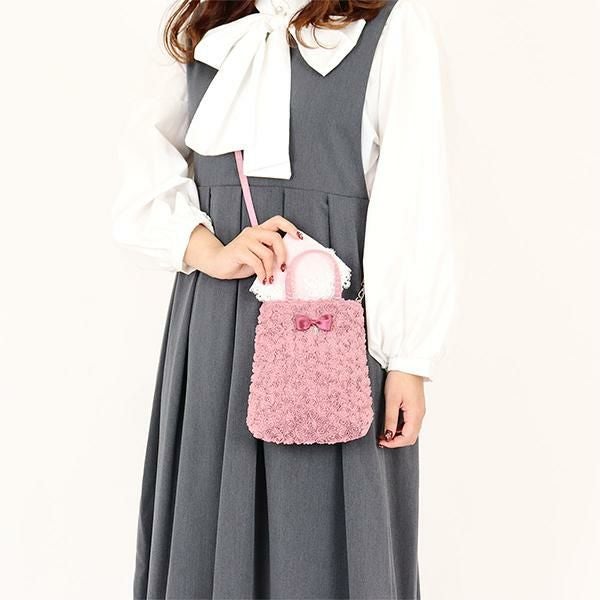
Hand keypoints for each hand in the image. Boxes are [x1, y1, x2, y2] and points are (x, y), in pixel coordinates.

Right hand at [184, 215, 302, 281]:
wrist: (218, 264)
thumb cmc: (240, 261)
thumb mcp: (259, 255)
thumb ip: (271, 252)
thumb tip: (287, 261)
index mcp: (259, 230)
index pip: (277, 221)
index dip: (289, 227)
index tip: (299, 238)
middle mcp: (253, 232)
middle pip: (276, 238)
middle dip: (283, 255)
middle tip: (283, 268)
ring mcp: (245, 240)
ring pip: (267, 253)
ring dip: (271, 269)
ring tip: (269, 278)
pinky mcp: (239, 250)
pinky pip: (257, 262)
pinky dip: (262, 273)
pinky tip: (262, 279)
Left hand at [377, 371, 425, 447]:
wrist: (408, 363)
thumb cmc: (400, 378)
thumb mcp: (391, 399)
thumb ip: (390, 419)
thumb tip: (388, 435)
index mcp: (415, 414)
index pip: (407, 438)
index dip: (394, 443)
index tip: (382, 441)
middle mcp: (420, 414)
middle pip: (411, 437)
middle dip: (397, 441)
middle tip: (382, 438)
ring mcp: (419, 410)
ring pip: (411, 431)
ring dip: (399, 434)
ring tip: (384, 431)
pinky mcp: (416, 406)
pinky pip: (411, 423)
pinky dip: (401, 427)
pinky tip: (391, 423)